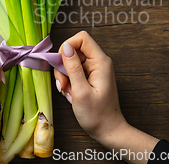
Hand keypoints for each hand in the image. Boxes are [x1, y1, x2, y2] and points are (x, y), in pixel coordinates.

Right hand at [53, 31, 158, 163]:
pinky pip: (73, 71)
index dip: (68, 46)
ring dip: (64, 77)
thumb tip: (65, 47)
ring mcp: (94, 69)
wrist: (108, 131)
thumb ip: (72, 68)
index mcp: (100, 62)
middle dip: (63, 66)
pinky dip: (68, 82)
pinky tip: (72, 94)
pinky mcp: (89, 76)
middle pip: (73, 50)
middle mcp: (98, 62)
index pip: (82, 38)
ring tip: (69, 93)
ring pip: (71, 61)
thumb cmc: (97, 115)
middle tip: (63, 85)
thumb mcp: (81, 91)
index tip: (61, 64)